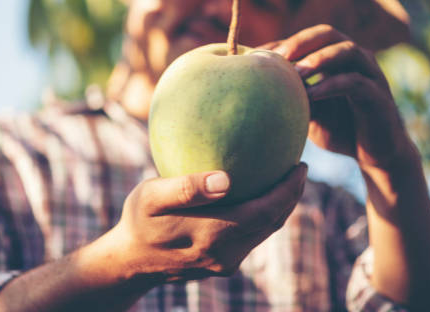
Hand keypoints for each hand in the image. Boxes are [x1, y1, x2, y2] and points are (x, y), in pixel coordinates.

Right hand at [112, 164, 306, 282]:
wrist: (129, 262)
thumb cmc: (138, 221)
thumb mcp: (150, 197)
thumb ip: (186, 188)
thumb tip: (226, 178)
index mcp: (213, 234)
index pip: (265, 210)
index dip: (288, 189)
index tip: (300, 164)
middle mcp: (225, 252)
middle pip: (271, 222)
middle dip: (291, 195)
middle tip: (299, 168)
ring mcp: (225, 262)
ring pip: (264, 231)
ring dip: (280, 207)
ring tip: (286, 180)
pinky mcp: (221, 265)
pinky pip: (251, 236)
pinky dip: (263, 216)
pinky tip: (258, 197)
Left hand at [264, 25, 417, 171]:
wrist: (375, 155)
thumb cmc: (339, 128)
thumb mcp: (309, 112)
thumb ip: (292, 96)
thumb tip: (258, 88)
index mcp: (335, 58)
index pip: (307, 40)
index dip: (282, 43)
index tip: (256, 54)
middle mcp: (354, 59)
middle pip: (328, 33)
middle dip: (302, 41)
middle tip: (279, 55)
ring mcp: (370, 74)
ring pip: (347, 50)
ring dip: (319, 58)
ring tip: (296, 72)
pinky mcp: (379, 95)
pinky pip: (355, 82)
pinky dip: (331, 85)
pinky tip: (311, 96)